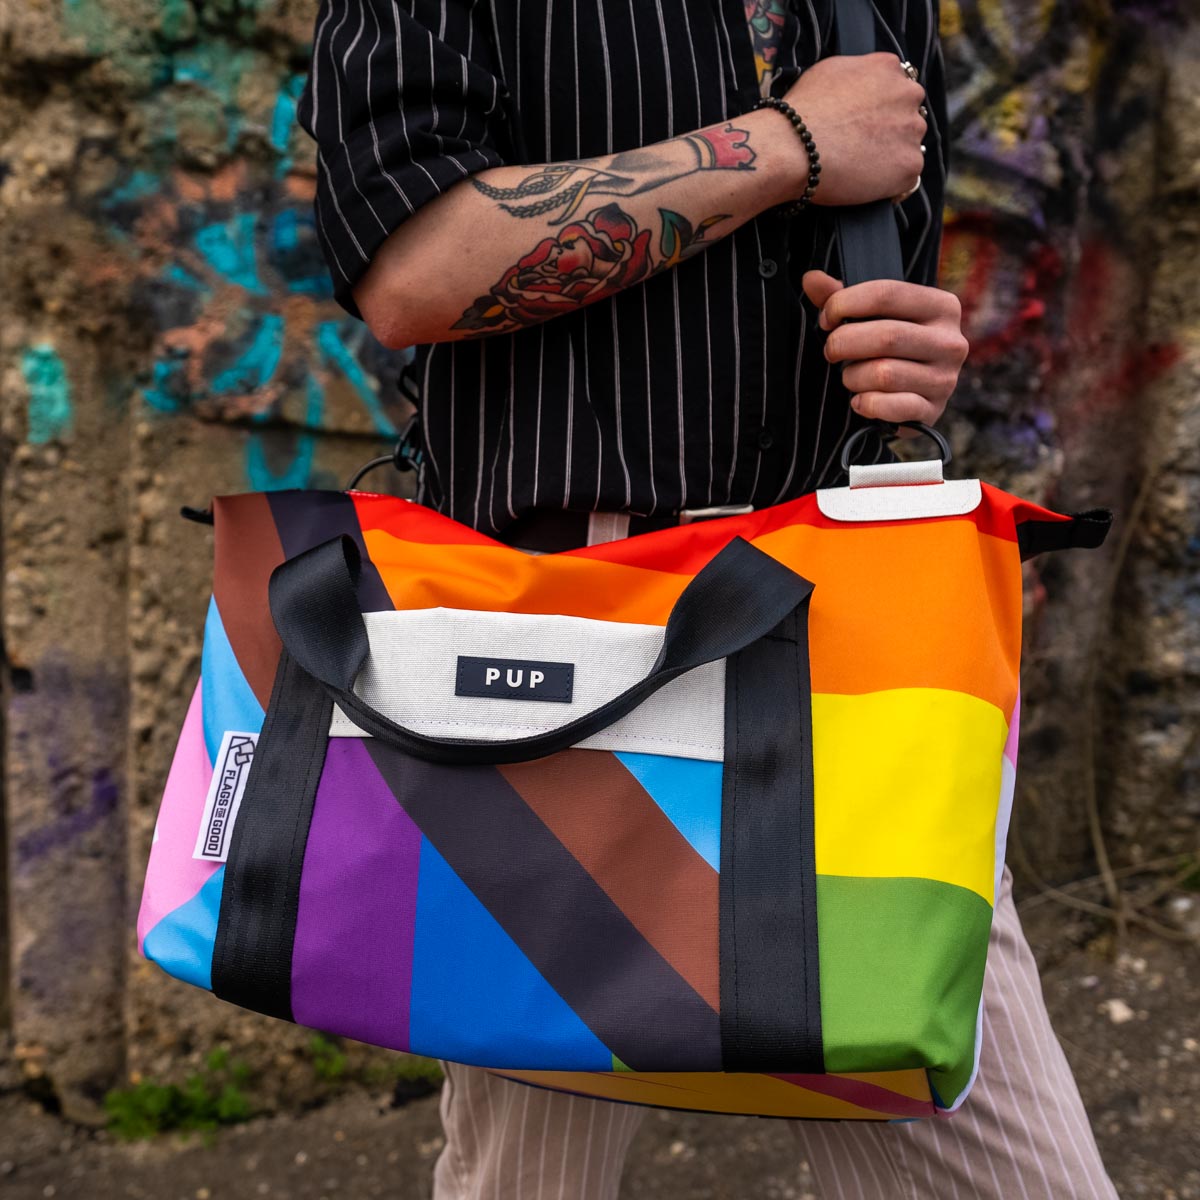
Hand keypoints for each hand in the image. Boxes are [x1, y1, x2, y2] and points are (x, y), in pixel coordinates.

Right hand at [781, 53, 925, 206]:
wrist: (792, 149)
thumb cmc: (802, 112)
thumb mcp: (830, 70)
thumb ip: (859, 72)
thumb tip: (863, 85)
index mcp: (889, 68)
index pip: (898, 87)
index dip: (880, 107)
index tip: (865, 122)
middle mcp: (908, 94)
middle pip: (909, 115)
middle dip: (891, 130)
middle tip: (861, 147)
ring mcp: (912, 131)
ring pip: (909, 146)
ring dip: (891, 156)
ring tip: (859, 167)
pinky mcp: (909, 165)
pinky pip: (907, 177)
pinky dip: (889, 184)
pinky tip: (864, 184)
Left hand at [802, 272, 968, 427]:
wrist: (917, 394)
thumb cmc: (892, 347)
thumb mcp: (873, 316)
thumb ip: (841, 297)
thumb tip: (811, 279)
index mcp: (941, 306)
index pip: (886, 294)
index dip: (844, 304)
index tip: (826, 318)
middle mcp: (950, 341)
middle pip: (886, 336)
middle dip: (843, 344)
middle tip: (831, 351)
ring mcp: (945, 379)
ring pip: (883, 374)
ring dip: (852, 377)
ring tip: (850, 376)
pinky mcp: (932, 410)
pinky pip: (888, 406)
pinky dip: (865, 403)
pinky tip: (859, 400)